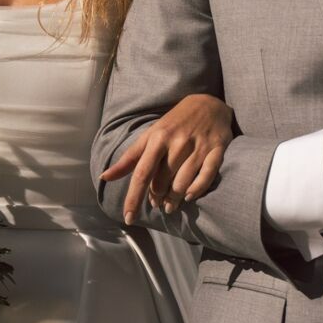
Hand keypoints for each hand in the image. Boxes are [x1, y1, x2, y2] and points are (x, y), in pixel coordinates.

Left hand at [100, 94, 232, 223]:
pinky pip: (206, 176)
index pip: (142, 173)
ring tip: (169, 206)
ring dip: (174, 199)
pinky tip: (189, 197)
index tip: (128, 218)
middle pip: (162, 181)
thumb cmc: (175, 123)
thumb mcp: (150, 135)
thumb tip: (105, 177)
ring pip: (183, 182)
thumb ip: (129, 158)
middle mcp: (177, 142)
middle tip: (156, 204)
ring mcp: (198, 146)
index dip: (134, 198)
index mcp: (157, 137)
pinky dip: (197, 189)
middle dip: (156, 198)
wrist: (208, 104)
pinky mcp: (217, 149)